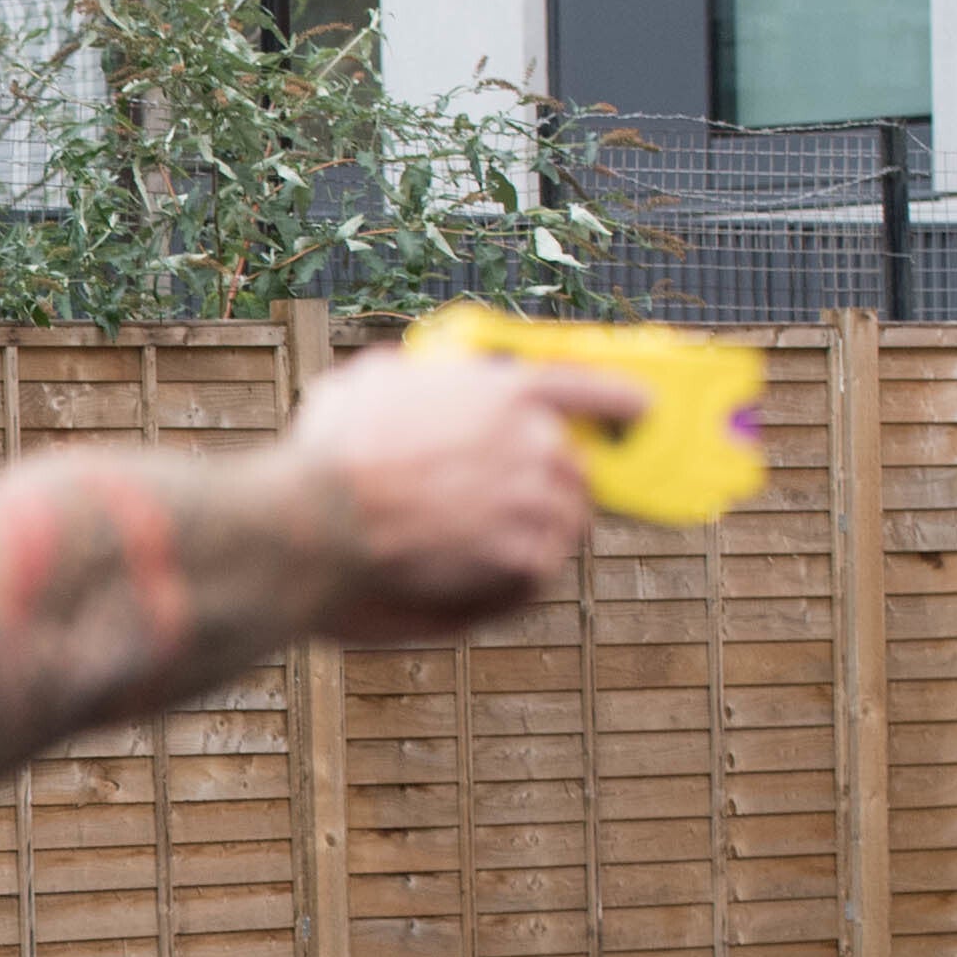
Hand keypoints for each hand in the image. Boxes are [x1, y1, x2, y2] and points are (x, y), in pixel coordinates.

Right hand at [279, 342, 619, 643]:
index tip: (639, 410)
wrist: (317, 521)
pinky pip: (541, 571)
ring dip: (535, 533)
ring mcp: (533, 503)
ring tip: (493, 546)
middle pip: (573, 466)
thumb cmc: (328, 451)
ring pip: (562, 521)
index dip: (618, 401)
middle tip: (520, 499)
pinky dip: (516, 579)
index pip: (589, 389)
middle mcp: (534, 443)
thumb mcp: (367, 381)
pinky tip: (484, 581)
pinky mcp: (522, 559)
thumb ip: (410, 376)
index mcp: (505, 391)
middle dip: (551, 482)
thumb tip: (409, 377)